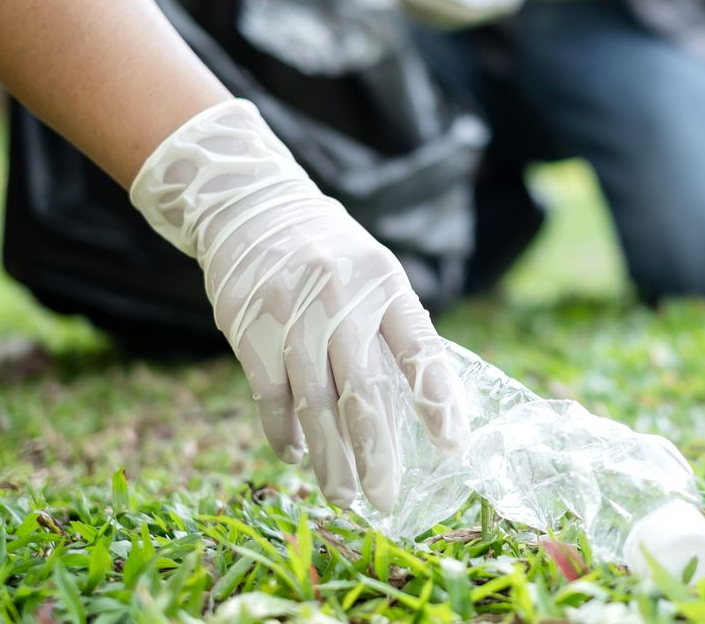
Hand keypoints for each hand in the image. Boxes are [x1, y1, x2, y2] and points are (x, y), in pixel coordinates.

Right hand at [131, 100, 469, 510]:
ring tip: (343, 495)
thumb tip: (427, 406)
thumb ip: (395, 328)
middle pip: (364, 390)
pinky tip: (299, 455)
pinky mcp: (249, 327)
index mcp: (384, 281)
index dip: (438, 402)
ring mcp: (291, 312)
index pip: (420, 349)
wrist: (250, 205)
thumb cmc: (329, 252)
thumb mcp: (374, 272)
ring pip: (315, 404)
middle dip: (378, 454)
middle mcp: (341, 295)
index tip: (454, 447)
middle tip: (385, 499)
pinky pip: (271, 397)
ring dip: (330, 458)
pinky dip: (285, 434)